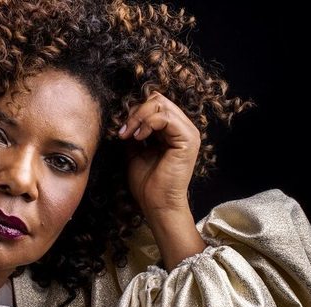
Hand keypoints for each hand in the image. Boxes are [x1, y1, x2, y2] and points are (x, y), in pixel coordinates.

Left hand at [118, 91, 200, 214]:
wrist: (156, 203)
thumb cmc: (147, 182)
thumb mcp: (135, 150)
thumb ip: (135, 131)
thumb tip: (124, 116)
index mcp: (174, 130)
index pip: (155, 104)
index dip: (135, 113)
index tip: (122, 131)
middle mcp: (184, 128)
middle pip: (157, 99)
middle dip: (136, 112)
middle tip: (124, 132)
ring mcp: (189, 132)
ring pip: (160, 104)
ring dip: (139, 117)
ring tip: (130, 135)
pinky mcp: (188, 139)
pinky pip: (165, 117)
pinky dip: (147, 123)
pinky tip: (139, 138)